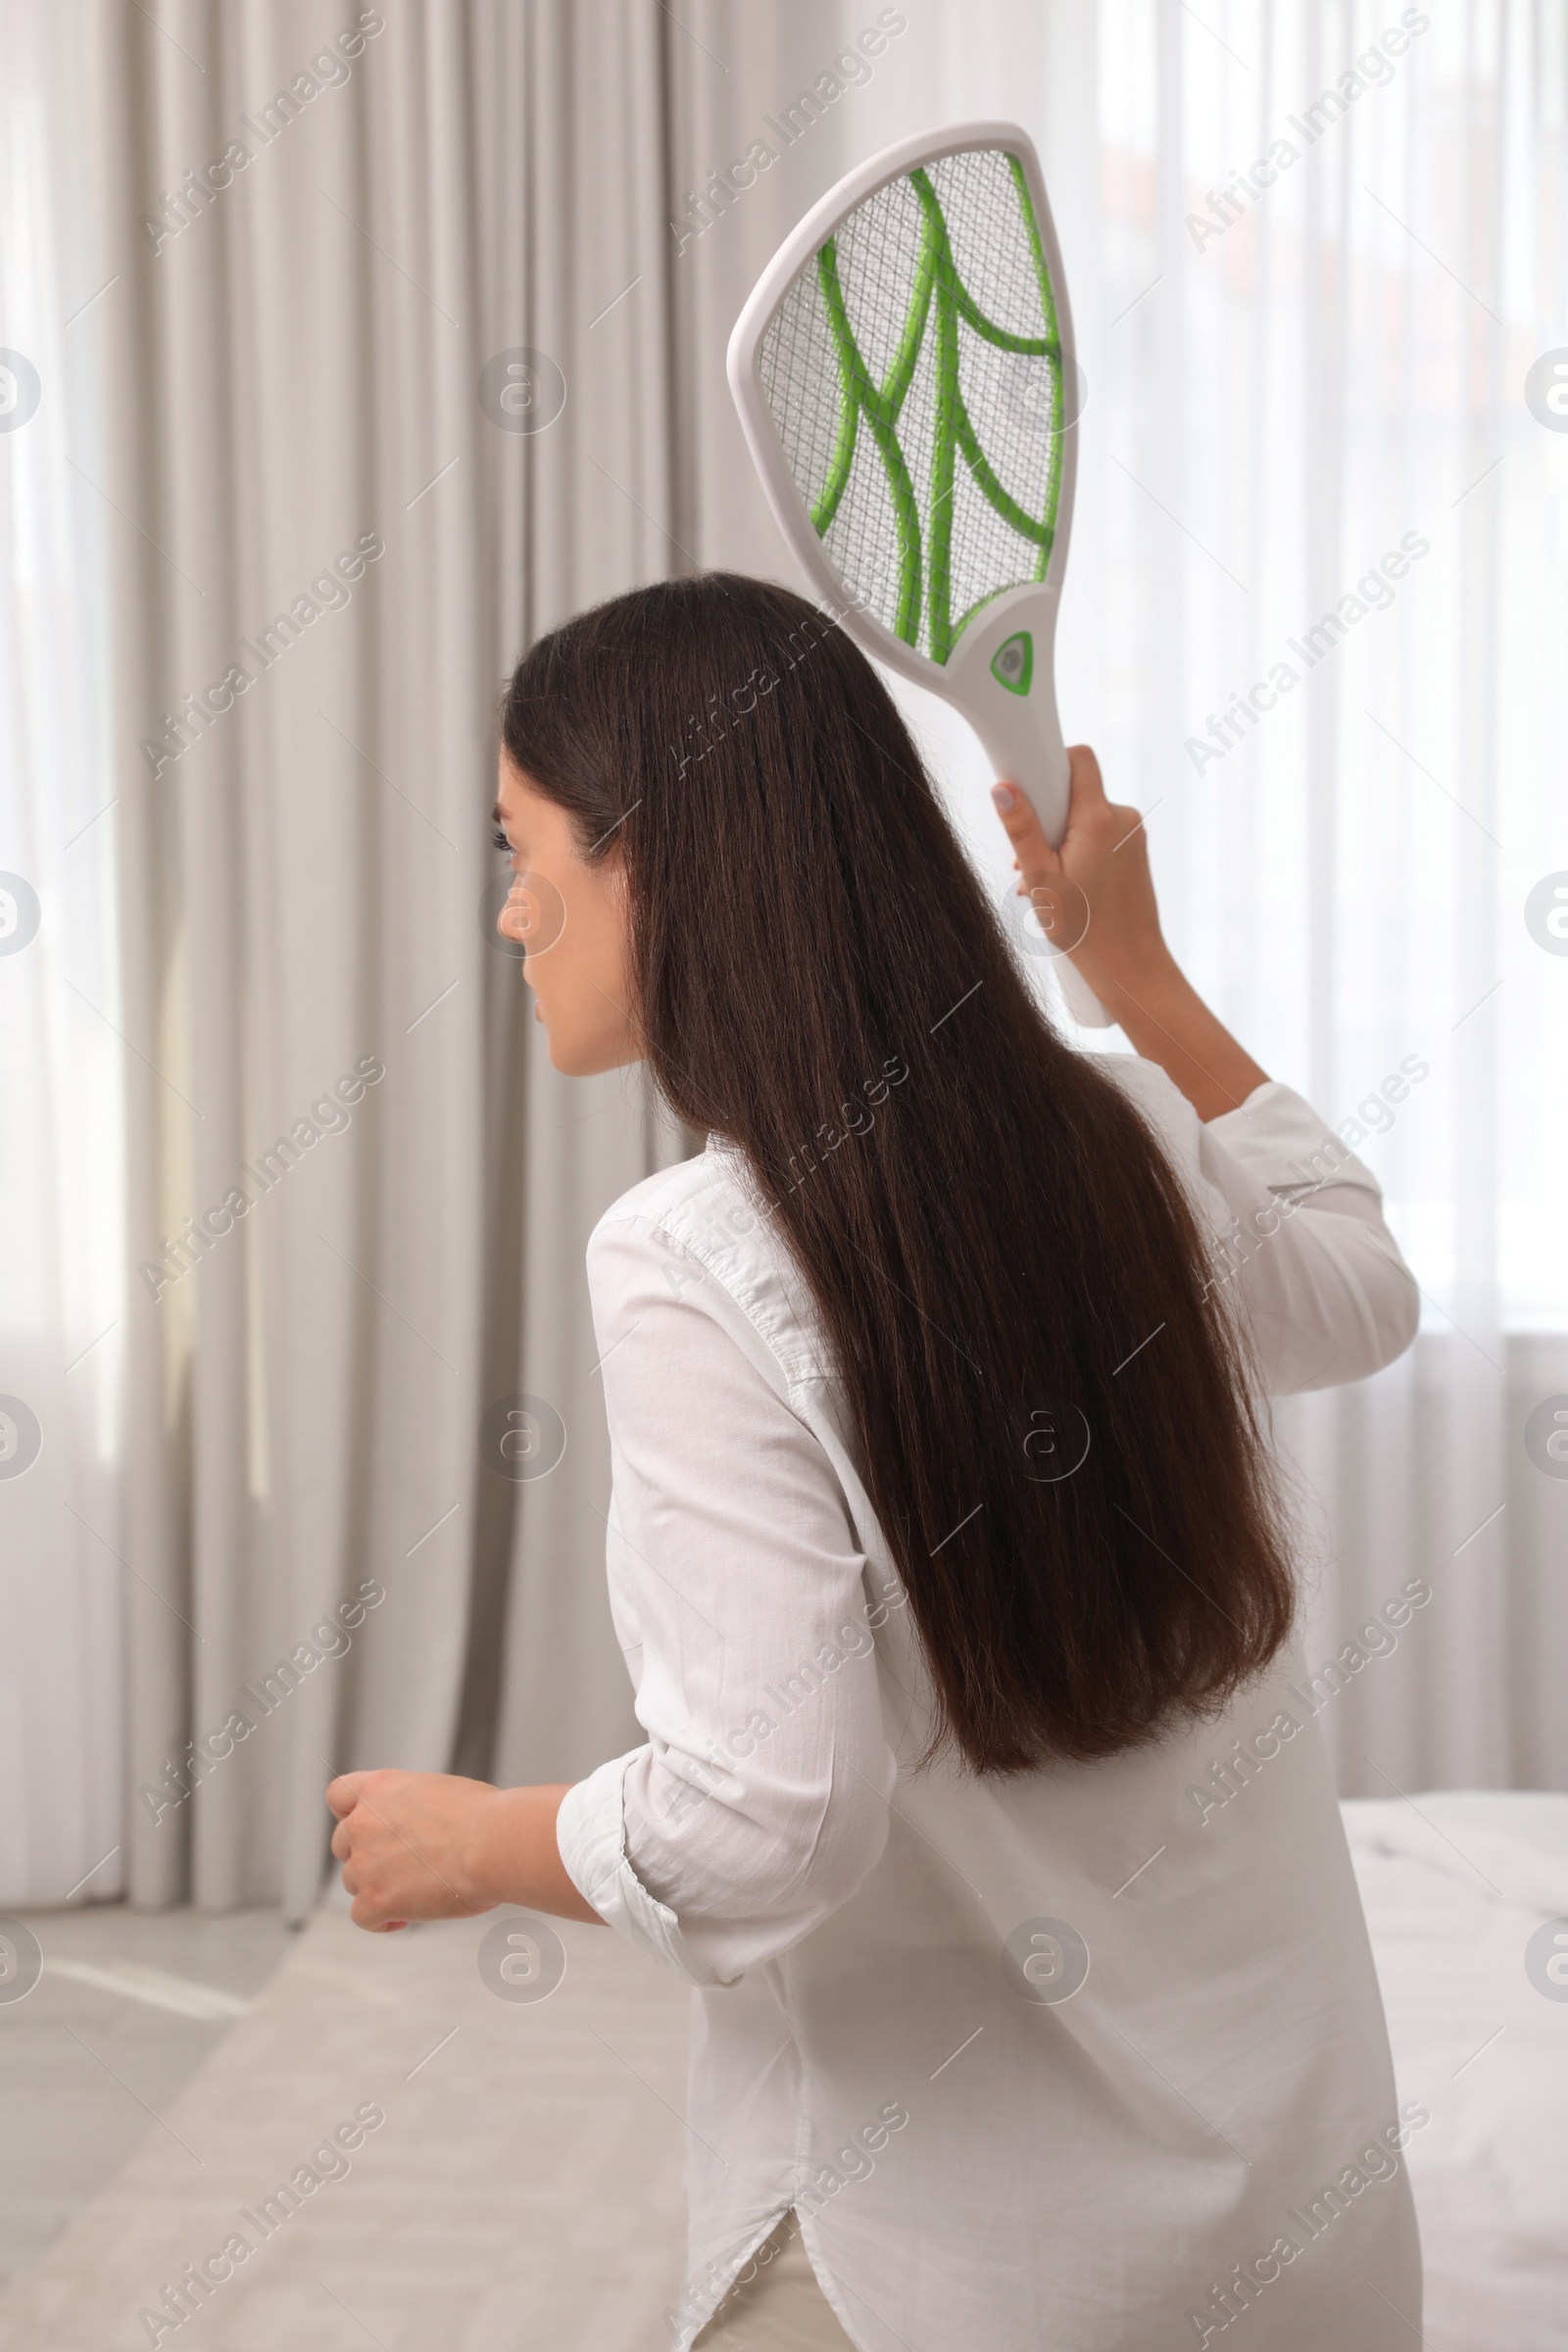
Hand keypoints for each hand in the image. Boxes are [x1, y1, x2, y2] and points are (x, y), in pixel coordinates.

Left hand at [327, 1768, 499, 1932]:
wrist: (492, 1843)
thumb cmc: (482, 1816)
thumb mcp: (437, 1792)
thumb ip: (410, 1808)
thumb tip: (414, 1830)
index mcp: (380, 1788)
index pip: (339, 1795)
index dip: (349, 1813)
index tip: (366, 1826)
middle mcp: (364, 1822)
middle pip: (342, 1844)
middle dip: (365, 1854)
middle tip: (398, 1864)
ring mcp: (366, 1863)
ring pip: (352, 1881)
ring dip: (376, 1886)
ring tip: (414, 1891)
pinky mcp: (375, 1900)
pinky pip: (362, 1917)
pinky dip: (381, 1921)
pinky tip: (405, 1917)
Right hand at [990, 745, 1172, 1022]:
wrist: (1131, 965)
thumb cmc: (1085, 930)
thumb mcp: (1041, 880)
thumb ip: (1022, 830)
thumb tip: (1002, 788)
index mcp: (1099, 820)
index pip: (1079, 759)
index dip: (1051, 765)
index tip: (1029, 790)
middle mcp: (1122, 819)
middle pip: (1076, 791)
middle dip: (1048, 817)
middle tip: (1030, 859)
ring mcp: (1133, 834)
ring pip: (1086, 816)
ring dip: (1061, 840)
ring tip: (1046, 883)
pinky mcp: (1135, 851)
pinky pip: (1100, 834)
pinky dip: (1079, 850)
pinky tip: (1066, 885)